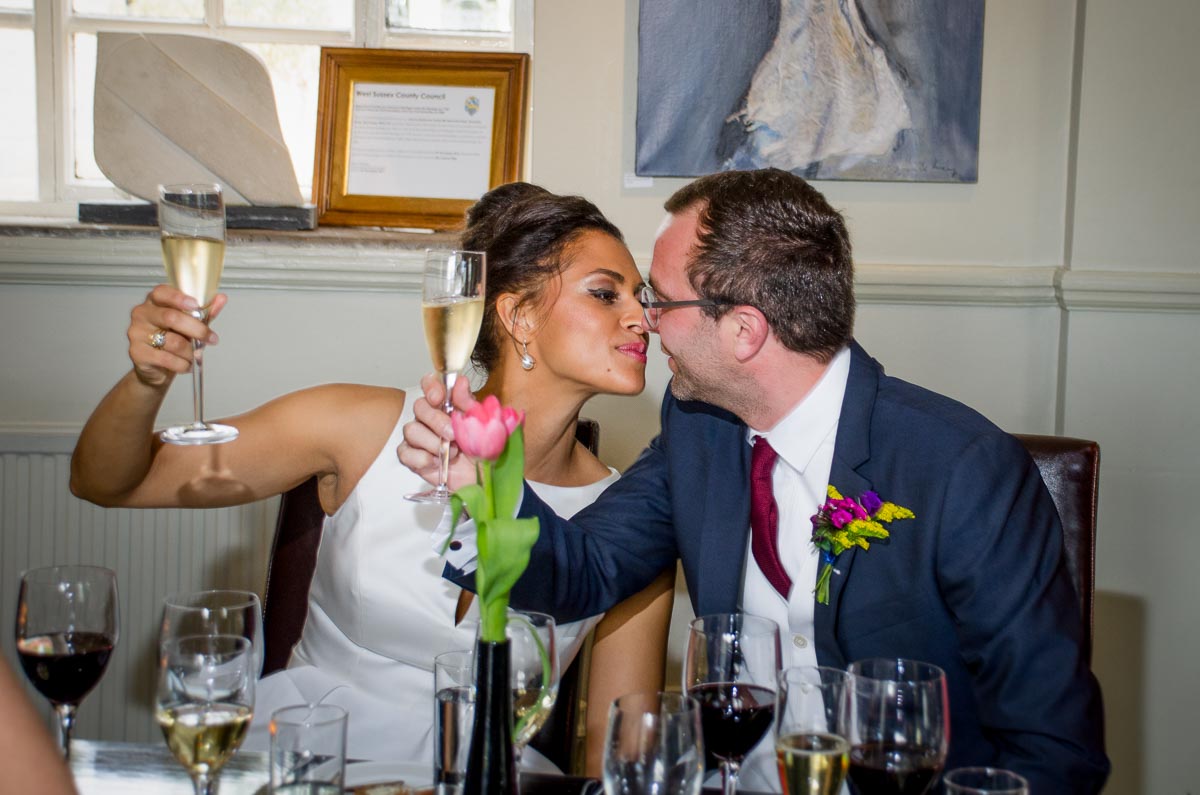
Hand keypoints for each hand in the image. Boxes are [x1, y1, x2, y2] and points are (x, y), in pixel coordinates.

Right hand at [128, 285, 225, 387]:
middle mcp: (142, 314)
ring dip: (191, 352)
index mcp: (154, 301)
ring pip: (173, 342)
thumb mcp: (191, 324)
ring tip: (195, 356)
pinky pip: (167, 359)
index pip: (162, 292)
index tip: (196, 306)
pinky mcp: (137, 353)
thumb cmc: (173, 339)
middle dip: (197, 329)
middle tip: (211, 338)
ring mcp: (136, 333)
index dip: (179, 298)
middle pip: (171, 317)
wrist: (156, 368)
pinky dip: (183, 364)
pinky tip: (186, 365)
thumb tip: (221, 298)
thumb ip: (205, 312)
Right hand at [397, 373, 478, 490]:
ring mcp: (419, 438)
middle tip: (452, 434)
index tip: (438, 397)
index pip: (430, 385)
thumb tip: (460, 383)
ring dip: (432, 442)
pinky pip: (405, 453)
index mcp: (447, 405)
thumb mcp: (484, 425)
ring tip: (451, 452)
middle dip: (436, 420)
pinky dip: (422, 458)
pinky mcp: (413, 458)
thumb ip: (469, 404)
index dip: (430, 387)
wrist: (481, 480)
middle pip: (420, 407)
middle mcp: (430, 418)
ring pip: (411, 429)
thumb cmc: (482, 451)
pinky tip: (437, 462)